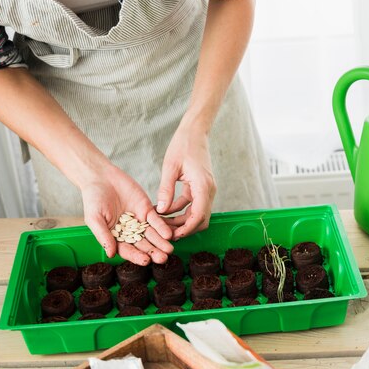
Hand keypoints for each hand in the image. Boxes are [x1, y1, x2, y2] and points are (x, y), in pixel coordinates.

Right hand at [81, 165, 173, 265]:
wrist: (101, 177)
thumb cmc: (93, 199)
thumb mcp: (94, 219)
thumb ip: (103, 236)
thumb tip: (110, 254)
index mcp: (115, 237)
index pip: (127, 250)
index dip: (136, 256)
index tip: (145, 261)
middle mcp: (129, 232)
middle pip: (143, 245)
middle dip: (153, 252)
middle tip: (163, 258)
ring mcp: (139, 221)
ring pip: (152, 235)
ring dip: (161, 243)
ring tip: (169, 250)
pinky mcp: (147, 210)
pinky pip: (156, 220)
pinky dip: (162, 227)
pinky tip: (169, 234)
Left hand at [156, 120, 216, 239]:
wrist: (195, 132)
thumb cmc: (183, 145)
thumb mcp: (170, 167)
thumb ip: (165, 189)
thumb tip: (159, 210)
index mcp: (203, 185)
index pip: (199, 215)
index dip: (187, 228)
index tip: (173, 236)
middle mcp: (209, 190)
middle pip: (201, 219)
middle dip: (184, 229)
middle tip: (165, 233)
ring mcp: (207, 189)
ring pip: (198, 214)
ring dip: (182, 221)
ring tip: (163, 224)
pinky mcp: (202, 188)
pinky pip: (193, 205)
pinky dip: (181, 211)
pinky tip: (165, 211)